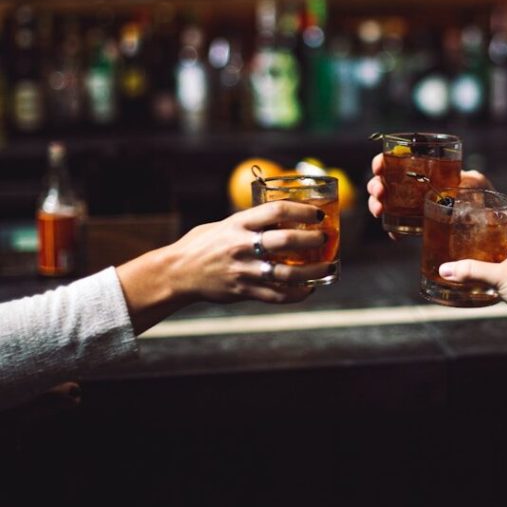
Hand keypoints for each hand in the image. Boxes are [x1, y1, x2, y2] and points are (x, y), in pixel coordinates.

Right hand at [118, 203, 330, 333]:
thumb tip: (282, 217)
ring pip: (287, 273)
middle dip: (312, 240)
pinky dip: (297, 293)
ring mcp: (244, 271)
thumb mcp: (225, 224)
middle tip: (325, 238)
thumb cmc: (203, 244)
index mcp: (238, 224)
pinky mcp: (244, 291)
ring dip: (313, 271)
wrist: (178, 272)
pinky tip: (310, 288)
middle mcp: (242, 246)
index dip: (301, 211)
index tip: (317, 214)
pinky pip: (277, 295)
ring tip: (328, 266)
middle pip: (285, 241)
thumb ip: (250, 222)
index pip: (276, 211)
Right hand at [366, 152, 492, 233]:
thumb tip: (465, 178)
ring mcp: (412, 205)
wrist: (486, 217)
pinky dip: (393, 229)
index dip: (382, 162)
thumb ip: (472, 179)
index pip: (396, 161)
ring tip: (379, 210)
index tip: (378, 167)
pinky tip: (395, 234)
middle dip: (375, 185)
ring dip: (376, 204)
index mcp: (423, 169)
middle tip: (380, 192)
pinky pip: (398, 226)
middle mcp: (413, 186)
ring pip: (385, 202)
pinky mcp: (416, 225)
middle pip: (384, 182)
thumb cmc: (481, 193)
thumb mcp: (476, 182)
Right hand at [438, 210, 506, 346]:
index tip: (486, 212)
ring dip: (487, 257)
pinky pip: (500, 279)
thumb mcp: (500, 276)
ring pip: (503, 259)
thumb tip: (445, 269)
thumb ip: (471, 271)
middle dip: (489, 235)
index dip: (505, 212)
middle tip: (469, 233)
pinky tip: (472, 281)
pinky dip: (487, 278)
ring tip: (466, 254)